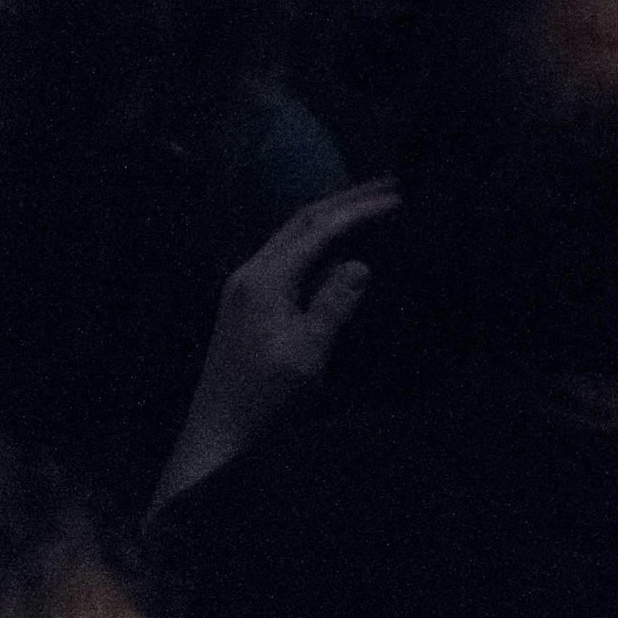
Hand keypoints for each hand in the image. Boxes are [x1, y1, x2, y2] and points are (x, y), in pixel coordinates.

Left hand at [208, 179, 398, 394]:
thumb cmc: (264, 398)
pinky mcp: (249, 302)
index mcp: (264, 280)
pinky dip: (318, 241)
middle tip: (390, 184)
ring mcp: (246, 287)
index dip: (359, 210)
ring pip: (292, 236)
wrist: (218, 433)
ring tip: (370, 204)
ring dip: (331, 217)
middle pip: (301, 221)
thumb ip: (333, 306)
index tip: (398, 198)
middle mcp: (250, 273)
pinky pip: (288, 256)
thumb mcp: (306, 354)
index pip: (317, 230)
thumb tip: (361, 264)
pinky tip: (338, 246)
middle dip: (345, 200)